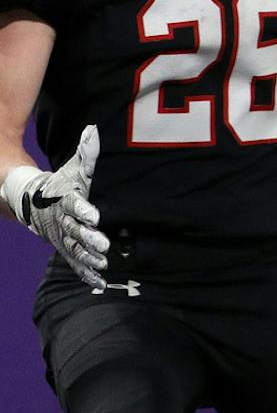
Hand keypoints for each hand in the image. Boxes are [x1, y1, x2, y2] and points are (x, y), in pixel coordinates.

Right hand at [9, 128, 107, 290]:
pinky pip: (76, 264)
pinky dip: (86, 274)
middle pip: (75, 232)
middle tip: (103, 245)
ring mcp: (63, 239)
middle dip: (89, 238)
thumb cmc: (62, 184)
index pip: (74, 205)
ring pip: (75, 250)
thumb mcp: (73, 168)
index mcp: (64, 202)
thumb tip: (93, 130)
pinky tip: (99, 282)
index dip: (84, 210)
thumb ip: (86, 153)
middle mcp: (62, 222)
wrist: (36, 203)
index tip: (96, 216)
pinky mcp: (67, 251)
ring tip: (103, 263)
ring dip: (89, 258)